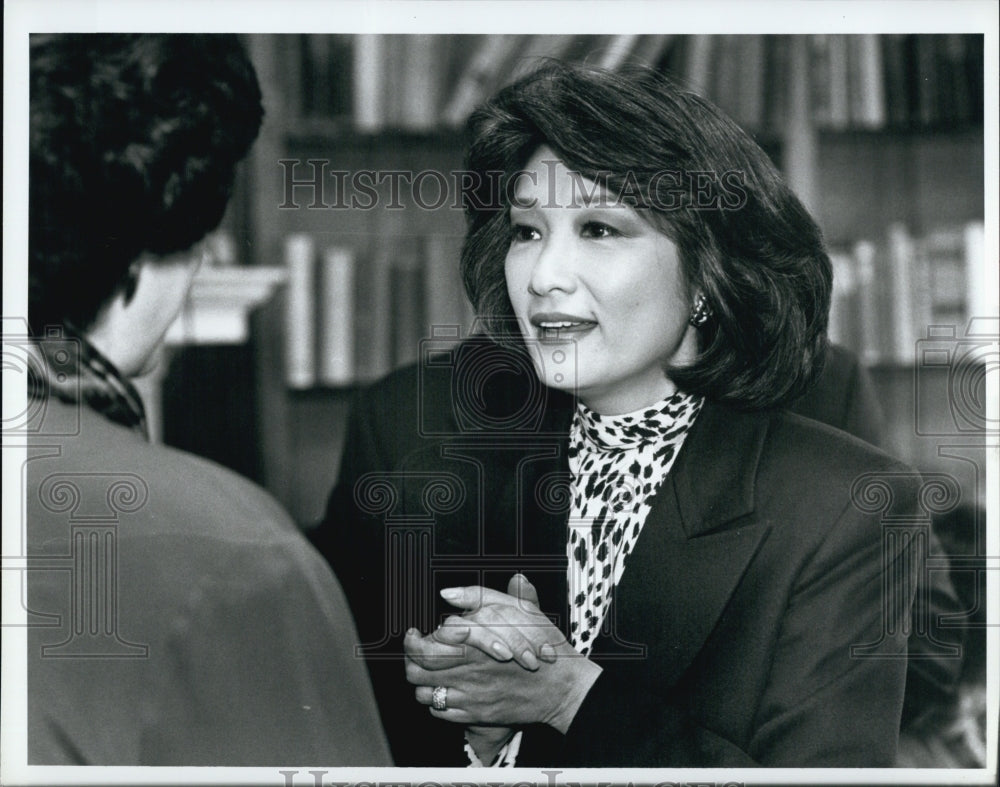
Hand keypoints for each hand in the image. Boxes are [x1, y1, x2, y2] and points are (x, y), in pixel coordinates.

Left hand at [404, 577, 601, 731]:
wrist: (561, 686)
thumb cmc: (542, 645)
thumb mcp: (518, 609)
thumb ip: (480, 597)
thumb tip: (447, 592)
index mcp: (470, 643)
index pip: (424, 645)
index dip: (412, 639)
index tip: (414, 633)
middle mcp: (465, 670)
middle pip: (417, 670)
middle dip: (409, 659)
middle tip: (414, 651)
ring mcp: (469, 695)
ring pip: (424, 693)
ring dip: (421, 682)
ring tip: (427, 671)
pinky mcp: (475, 714)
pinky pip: (441, 712)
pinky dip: (436, 701)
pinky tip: (445, 689)